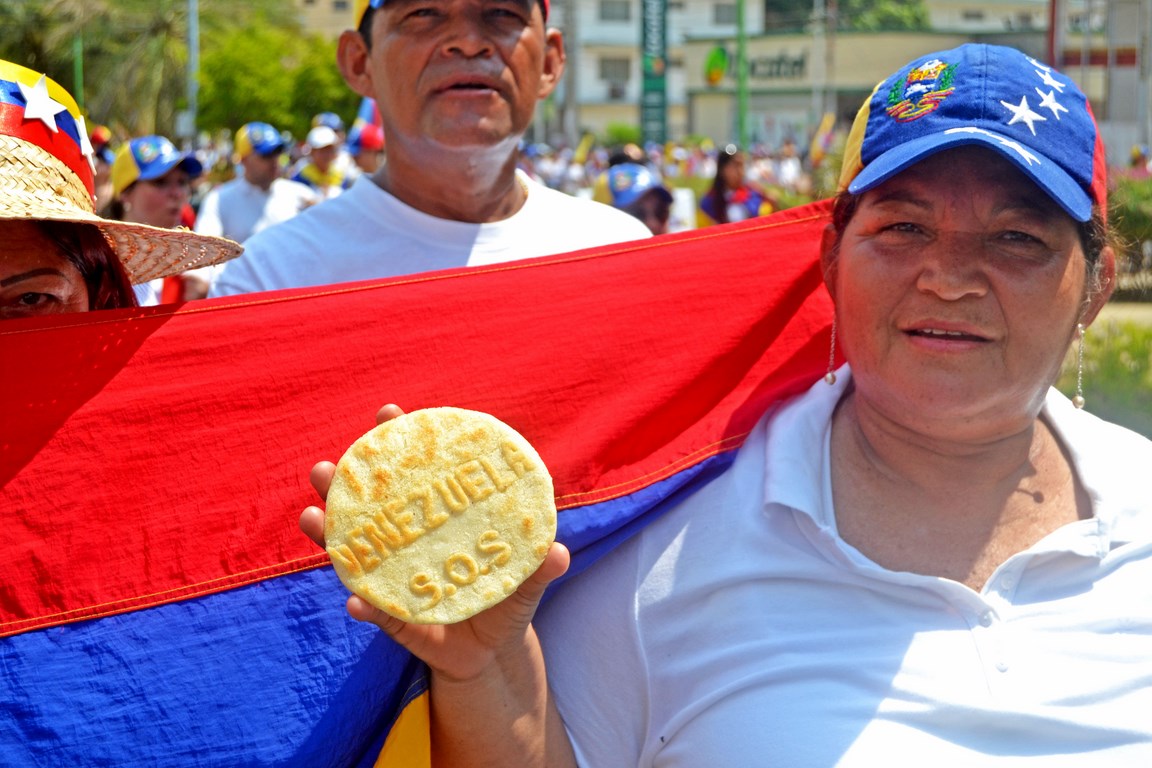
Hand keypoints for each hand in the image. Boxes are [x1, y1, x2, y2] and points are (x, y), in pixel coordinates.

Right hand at [299, 404, 570, 682]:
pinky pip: (374, 612)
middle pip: (368, 507)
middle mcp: (407, 542)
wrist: (492, 653)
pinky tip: (356, 605)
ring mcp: (393, 578)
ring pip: (353, 552)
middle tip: (324, 469)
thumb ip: (541, 568)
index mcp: (437, 520)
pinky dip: (364, 608)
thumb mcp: (526, 582)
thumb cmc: (506, 600)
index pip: (416, 474)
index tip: (387, 413)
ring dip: (328, 536)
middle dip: (340, 484)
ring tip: (311, 519)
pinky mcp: (393, 619)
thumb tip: (559, 552)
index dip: (399, 442)